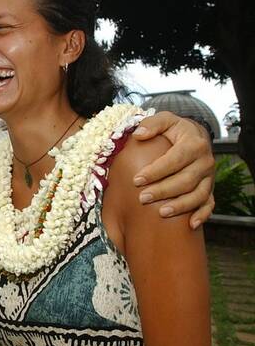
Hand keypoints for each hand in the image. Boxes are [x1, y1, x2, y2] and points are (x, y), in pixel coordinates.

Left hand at [132, 111, 214, 229]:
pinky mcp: (209, 188)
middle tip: (142, 198)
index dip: (156, 171)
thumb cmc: (175, 130)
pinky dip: (202, 215)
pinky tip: (190, 225)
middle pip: (185, 180)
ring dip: (180, 206)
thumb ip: (152, 124)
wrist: (194, 137)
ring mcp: (209, 177)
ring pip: (198, 195)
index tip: (136, 180)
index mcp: (194, 143)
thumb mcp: (165, 120)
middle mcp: (205, 161)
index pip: (175, 159)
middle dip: (163, 191)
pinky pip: (209, 204)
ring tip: (161, 212)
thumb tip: (139, 135)